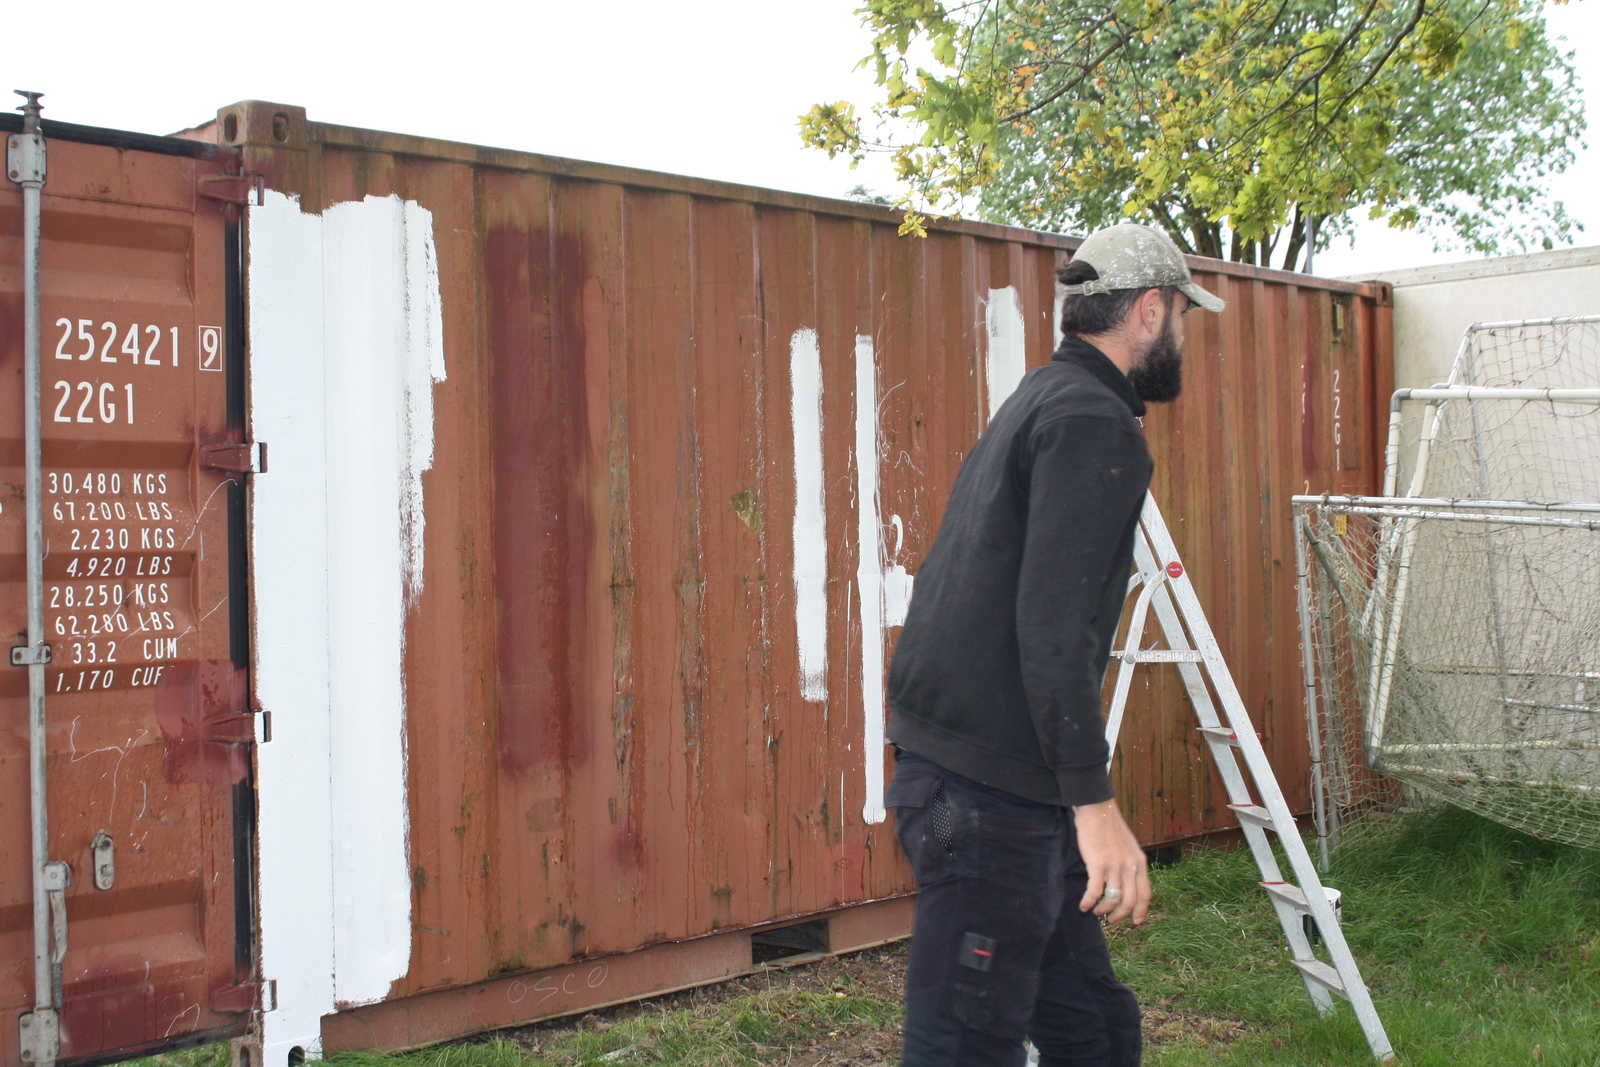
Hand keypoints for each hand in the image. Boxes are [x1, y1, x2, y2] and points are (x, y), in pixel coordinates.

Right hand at [1073, 798, 1150, 924]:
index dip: (1141, 911)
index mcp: (1140, 863)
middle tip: (1110, 919)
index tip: (1136, 922)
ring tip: (1096, 911)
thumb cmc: (1110, 827)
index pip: (1145, 895)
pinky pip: (1095, 891)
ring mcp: (1115, 866)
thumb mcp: (1129, 847)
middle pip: (1130, 902)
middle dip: (1119, 915)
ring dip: (1103, 910)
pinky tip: (1083, 905)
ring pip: (1113, 899)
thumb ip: (1130, 865)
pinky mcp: (1098, 863)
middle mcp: (1130, 867)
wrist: (1098, 810)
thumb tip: (1127, 885)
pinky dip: (1088, 902)